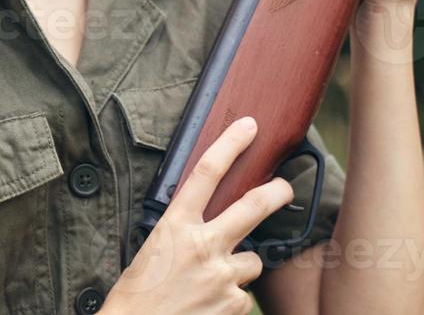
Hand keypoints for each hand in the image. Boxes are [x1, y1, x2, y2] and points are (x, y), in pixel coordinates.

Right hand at [104, 117, 292, 314]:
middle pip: (253, 206)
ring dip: (239, 267)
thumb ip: (184, 230)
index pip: (206, 173)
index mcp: (175, 225)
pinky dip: (232, 298)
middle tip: (285, 186)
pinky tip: (210, 305)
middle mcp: (202, 245)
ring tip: (213, 280)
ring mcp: (221, 276)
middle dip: (277, 192)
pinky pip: (245, 295)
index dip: (230, 144)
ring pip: (252, 259)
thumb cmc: (139, 291)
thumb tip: (209, 221)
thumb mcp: (156, 247)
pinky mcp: (234, 304)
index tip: (248, 127)